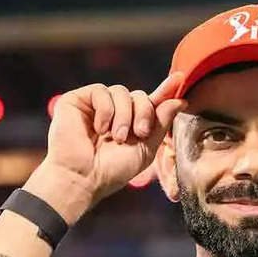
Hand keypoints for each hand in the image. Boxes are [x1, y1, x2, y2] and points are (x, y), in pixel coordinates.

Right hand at [34, 73, 186, 205]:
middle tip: (139, 133)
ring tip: (116, 137)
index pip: (149, 104)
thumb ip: (161, 123)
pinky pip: (101, 91)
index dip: (164, 92)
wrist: (82, 178)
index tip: (180, 79)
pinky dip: (105, 110)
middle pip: (139, 95)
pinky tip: (99, 129)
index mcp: (130, 124)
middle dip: (144, 113)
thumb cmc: (111, 171)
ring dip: (124, 115)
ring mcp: (95, 106)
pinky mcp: (78, 100)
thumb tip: (180, 100)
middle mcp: (113, 113)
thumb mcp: (145, 148)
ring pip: (122, 92)